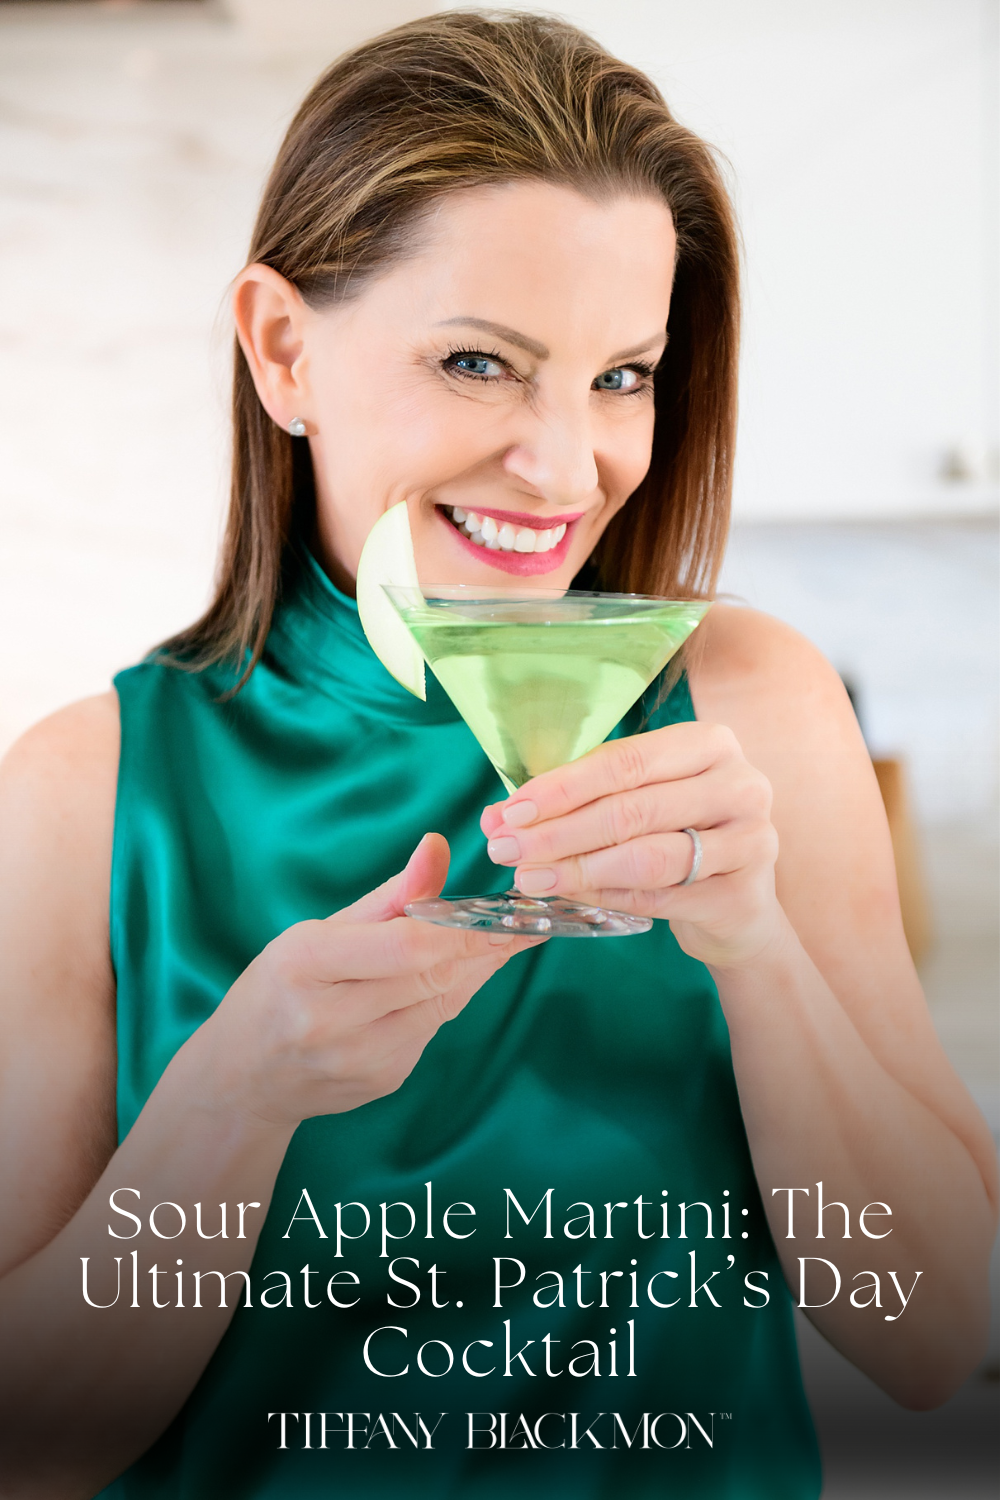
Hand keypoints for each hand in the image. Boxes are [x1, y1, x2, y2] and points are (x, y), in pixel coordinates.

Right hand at [194, 834, 539, 1126]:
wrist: (244, 1079)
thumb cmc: (278, 989)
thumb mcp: (316, 932)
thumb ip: (388, 897)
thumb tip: (438, 846)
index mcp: (304, 965)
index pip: (404, 945)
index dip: (463, 929)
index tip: (507, 913)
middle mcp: (328, 1019)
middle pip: (430, 974)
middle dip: (484, 946)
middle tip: (526, 921)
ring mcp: (357, 1059)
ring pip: (442, 1003)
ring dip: (476, 970)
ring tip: (503, 940)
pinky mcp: (382, 1081)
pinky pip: (432, 1028)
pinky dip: (450, 996)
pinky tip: (459, 974)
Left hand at [480, 722, 786, 970]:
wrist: (737, 906)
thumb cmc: (677, 837)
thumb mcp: (637, 803)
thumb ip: (576, 802)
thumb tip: (499, 817)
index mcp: (709, 744)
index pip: (625, 761)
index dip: (562, 788)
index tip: (510, 811)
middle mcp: (740, 784)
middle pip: (633, 808)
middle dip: (558, 832)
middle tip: (506, 850)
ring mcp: (751, 840)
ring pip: (647, 856)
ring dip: (578, 869)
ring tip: (529, 878)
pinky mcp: (744, 896)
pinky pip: (660, 897)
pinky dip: (607, 898)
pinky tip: (571, 896)